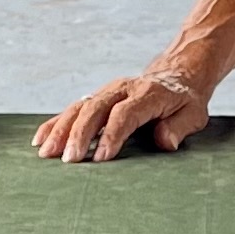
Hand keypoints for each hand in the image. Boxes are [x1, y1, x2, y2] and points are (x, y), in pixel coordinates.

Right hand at [34, 70, 210, 162]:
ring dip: (61, 130)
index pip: (125, 113)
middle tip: (69, 160)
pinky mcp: (96, 98)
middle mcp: (123, 89)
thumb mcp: (193, 114)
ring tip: (47, 153)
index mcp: (148, 93)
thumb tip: (164, 141)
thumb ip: (179, 127)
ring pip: (79, 108)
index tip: (101, 158)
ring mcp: (106, 92)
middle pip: (95, 109)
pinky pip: (72, 110)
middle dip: (80, 135)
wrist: (177, 73)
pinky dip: (55, 124)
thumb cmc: (185, 100)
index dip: (112, 135)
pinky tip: (40, 139)